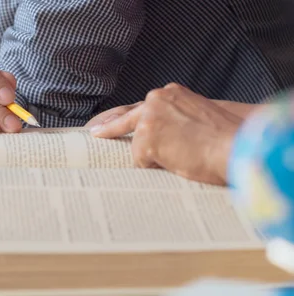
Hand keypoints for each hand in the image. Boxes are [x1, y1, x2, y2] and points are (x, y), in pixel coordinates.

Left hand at [87, 83, 242, 185]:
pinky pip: (141, 162)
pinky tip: (177, 161)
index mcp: (170, 94)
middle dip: (108, 129)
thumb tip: (154, 138)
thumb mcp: (196, 118)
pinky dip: (156, 166)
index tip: (97, 126)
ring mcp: (148, 118)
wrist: (236, 146)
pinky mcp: (145, 139)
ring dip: (153, 156)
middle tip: (93, 133)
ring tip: (181, 154)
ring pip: (137, 146)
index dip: (115, 119)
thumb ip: (173, 120)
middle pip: (123, 120)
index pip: (135, 107)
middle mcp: (156, 99)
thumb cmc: (224, 139)